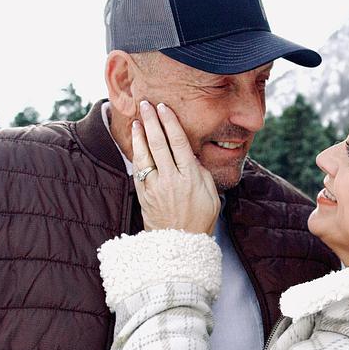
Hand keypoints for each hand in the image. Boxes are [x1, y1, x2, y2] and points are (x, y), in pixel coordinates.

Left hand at [132, 100, 219, 235]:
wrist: (180, 245)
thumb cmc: (200, 220)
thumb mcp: (212, 196)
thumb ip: (202, 173)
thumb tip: (190, 155)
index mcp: (190, 179)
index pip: (178, 144)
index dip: (170, 123)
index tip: (164, 108)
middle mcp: (171, 180)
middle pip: (158, 143)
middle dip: (152, 121)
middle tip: (146, 103)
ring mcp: (155, 188)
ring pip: (144, 154)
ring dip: (140, 134)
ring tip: (139, 118)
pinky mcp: (144, 195)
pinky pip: (138, 169)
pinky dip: (136, 152)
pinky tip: (136, 142)